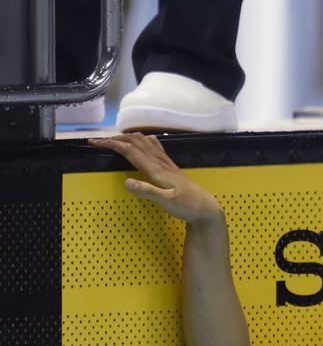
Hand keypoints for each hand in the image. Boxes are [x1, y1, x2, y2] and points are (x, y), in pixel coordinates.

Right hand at [89, 133, 222, 224]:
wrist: (206, 208)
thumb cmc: (187, 207)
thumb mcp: (167, 202)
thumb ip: (148, 192)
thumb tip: (127, 182)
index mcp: (156, 169)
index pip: (130, 151)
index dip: (111, 144)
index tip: (94, 142)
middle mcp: (160, 162)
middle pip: (135, 143)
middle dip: (115, 139)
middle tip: (97, 141)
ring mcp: (166, 163)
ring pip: (145, 142)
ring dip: (127, 138)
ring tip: (113, 139)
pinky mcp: (170, 167)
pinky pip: (155, 147)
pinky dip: (143, 140)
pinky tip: (142, 139)